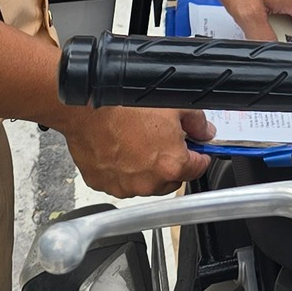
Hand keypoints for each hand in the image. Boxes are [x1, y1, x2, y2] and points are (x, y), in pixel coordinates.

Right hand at [55, 104, 213, 197]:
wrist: (86, 107)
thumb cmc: (125, 105)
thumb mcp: (174, 104)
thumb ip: (197, 122)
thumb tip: (205, 132)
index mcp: (171, 165)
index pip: (198, 168)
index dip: (200, 155)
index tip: (197, 149)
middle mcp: (148, 182)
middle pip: (171, 179)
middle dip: (172, 163)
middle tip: (164, 141)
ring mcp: (124, 186)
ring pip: (145, 182)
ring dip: (146, 169)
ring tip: (137, 142)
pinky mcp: (103, 184)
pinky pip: (120, 181)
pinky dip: (123, 170)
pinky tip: (119, 149)